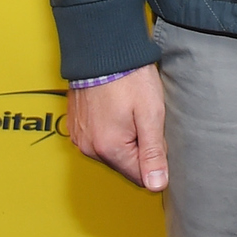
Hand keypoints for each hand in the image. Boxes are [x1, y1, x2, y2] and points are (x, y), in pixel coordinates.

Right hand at [67, 64, 167, 189]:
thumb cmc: (130, 79)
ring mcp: (80, 137)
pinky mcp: (76, 127)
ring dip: (125, 138)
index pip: (139, 176)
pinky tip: (118, 110)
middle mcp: (90, 148)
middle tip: (146, 119)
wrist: (102, 51)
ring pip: (112, 151)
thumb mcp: (151, 113)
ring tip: (132, 111)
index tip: (160, 138)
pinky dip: (110, 129)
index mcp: (109, 149)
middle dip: (140, 147)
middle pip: (125, 164)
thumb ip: (154, 152)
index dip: (156, 159)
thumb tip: (157, 185)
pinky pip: (98, 139)